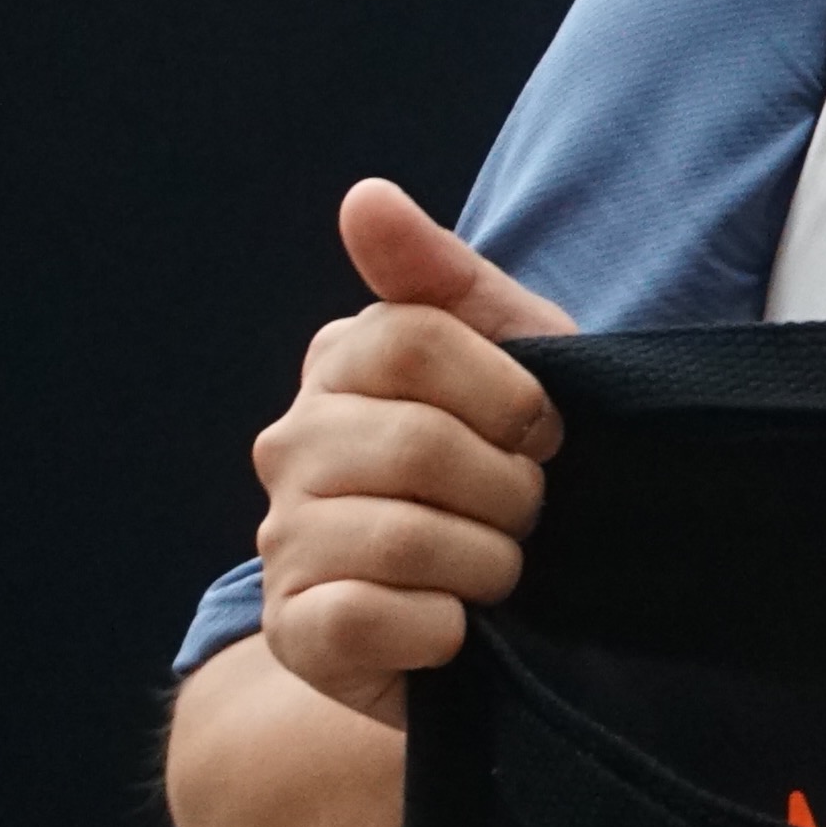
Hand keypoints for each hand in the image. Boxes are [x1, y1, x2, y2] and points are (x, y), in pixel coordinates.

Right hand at [251, 181, 577, 725]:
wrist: (499, 612)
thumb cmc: (511, 469)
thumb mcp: (517, 359)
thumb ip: (445, 278)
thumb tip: (364, 195)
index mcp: (341, 364)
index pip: (414, 340)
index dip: (509, 396)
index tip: (541, 434)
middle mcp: (291, 444)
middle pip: (418, 444)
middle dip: (509, 490)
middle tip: (522, 514)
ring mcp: (284, 539)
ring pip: (405, 540)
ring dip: (488, 564)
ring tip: (495, 569)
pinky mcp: (295, 631)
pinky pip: (369, 619)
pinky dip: (439, 628)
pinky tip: (454, 625)